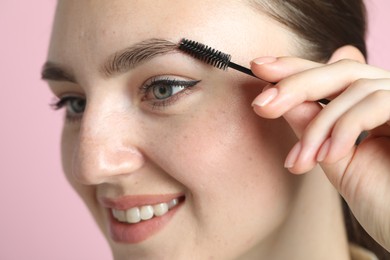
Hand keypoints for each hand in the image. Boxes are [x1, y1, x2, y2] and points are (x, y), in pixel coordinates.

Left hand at [250, 48, 389, 250]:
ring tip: (302, 160)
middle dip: (296, 85)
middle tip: (261, 105)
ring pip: (354, 87)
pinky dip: (344, 128)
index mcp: (374, 106)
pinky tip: (329, 157)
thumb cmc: (382, 203)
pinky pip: (376, 102)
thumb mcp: (333, 159)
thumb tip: (280, 96)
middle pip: (342, 70)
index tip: (259, 67)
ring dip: (318, 126)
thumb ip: (312, 126)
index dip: (296, 68)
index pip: (332, 76)